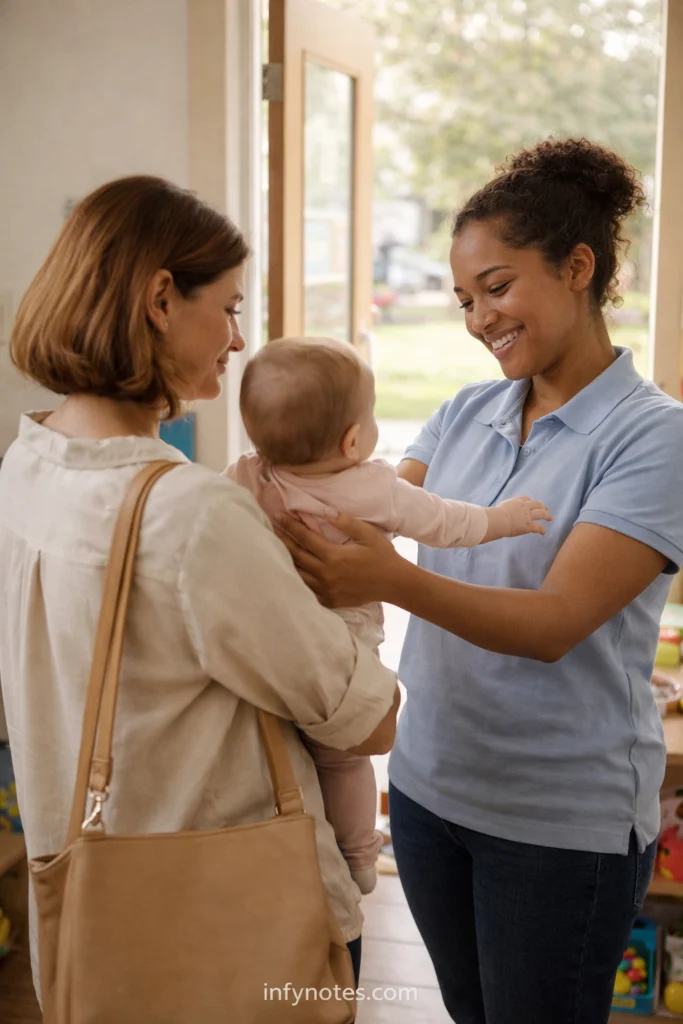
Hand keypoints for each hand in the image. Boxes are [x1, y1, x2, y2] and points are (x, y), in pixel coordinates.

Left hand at [275, 511, 404, 607]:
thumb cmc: (382, 555)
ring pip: (297, 574)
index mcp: (334, 556)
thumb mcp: (368, 534)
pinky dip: (296, 580)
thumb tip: (324, 511)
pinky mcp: (329, 601)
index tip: (278, 515)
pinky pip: (306, 590)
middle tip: (268, 528)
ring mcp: (327, 590)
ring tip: (271, 548)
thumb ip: (345, 522)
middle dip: (281, 540)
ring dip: (284, 560)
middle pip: (295, 556)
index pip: (304, 538)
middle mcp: (326, 574)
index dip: (290, 525)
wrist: (394, 584)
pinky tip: (287, 571)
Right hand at [494, 497, 552, 537]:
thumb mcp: (498, 508)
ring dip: (546, 515)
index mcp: (516, 502)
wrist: (498, 520)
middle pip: (536, 504)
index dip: (530, 501)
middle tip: (546, 509)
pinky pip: (538, 527)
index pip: (525, 499)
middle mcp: (523, 507)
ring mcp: (527, 516)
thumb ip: (502, 510)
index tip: (532, 503)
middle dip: (542, 506)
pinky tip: (544, 532)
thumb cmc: (494, 515)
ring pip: (541, 513)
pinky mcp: (528, 525)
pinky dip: (542, 529)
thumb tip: (495, 514)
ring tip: (550, 518)